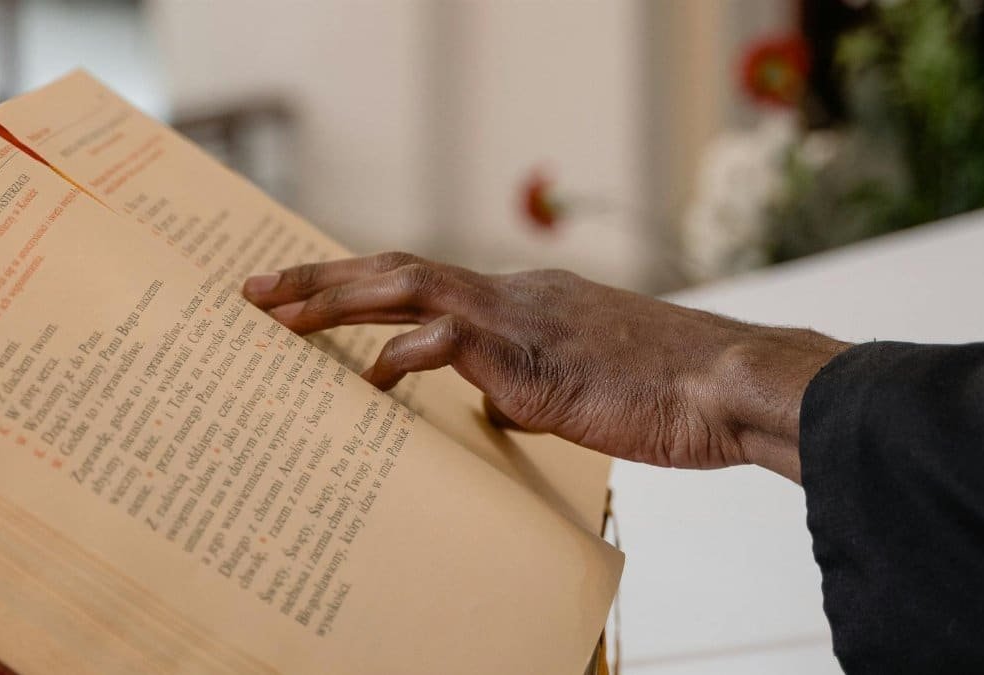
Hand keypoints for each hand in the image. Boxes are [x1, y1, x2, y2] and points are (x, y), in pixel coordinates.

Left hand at [243, 253, 849, 482]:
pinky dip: (404, 356)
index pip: (422, 285)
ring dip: (337, 297)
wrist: (727, 386)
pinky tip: (372, 379)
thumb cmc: (664, 392)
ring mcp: (519, 318)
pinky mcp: (531, 353)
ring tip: (276, 313)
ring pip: (407, 286)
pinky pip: (449, 340)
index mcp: (521, 301)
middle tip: (257, 290)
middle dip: (321, 278)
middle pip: (396, 270)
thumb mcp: (580, 386)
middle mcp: (511, 295)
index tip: (306, 298)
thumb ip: (522, 384)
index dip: (359, 288)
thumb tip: (484, 403)